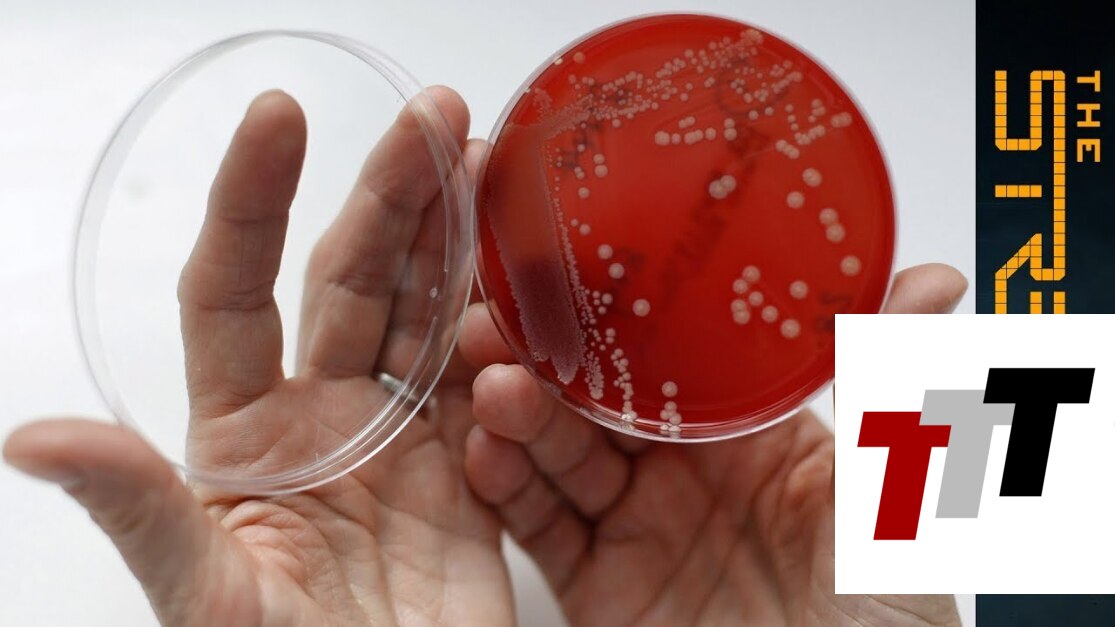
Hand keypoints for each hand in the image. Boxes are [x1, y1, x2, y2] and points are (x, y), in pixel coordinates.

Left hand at [5, 88, 512, 625]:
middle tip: (433, 117)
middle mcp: (320, 420)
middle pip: (349, 280)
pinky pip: (486, 375)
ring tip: (482, 156)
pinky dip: (505, 323)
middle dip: (388, 192)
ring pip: (422, 311)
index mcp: (242, 436)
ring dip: (450, 234)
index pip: (234, 291)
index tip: (280, 121)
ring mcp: (398, 439)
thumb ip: (141, 511)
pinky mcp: (466, 469)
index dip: (253, 202)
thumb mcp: (206, 600)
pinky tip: (523, 268)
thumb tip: (36, 438)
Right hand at [460, 264, 967, 625]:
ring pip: (562, 457)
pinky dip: (510, 494)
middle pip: (600, 398)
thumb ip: (895, 380)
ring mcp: (639, 528)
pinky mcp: (599, 587)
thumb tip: (937, 280)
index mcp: (751, 431)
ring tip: (493, 385)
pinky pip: (544, 531)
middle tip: (500, 318)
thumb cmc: (887, 612)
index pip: (670, 354)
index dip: (619, 314)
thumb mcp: (895, 486)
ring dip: (519, 416)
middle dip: (547, 355)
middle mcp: (685, 472)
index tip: (571, 267)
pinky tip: (488, 455)